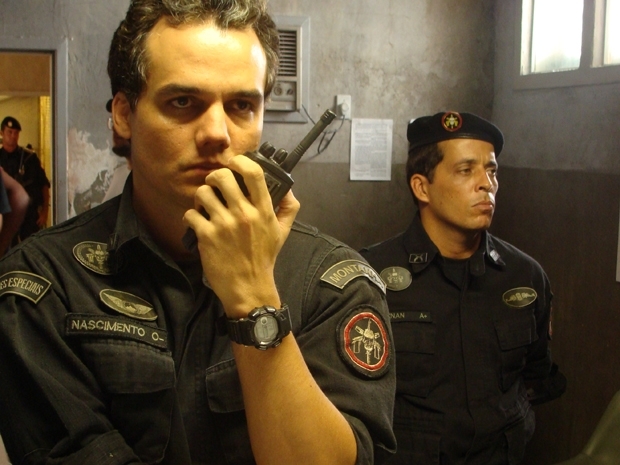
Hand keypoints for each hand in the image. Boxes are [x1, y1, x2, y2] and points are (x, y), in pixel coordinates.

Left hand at [183, 155, 299, 317]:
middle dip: (214, 177)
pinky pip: (191, 214)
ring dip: (201, 197)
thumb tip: (288, 188)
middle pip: (222, 176)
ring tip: (205, 206)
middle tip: (215, 187)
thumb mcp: (282, 232)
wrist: (249, 287)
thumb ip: (288, 208)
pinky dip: (191, 217)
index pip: (253, 173)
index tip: (234, 163)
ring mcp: (224, 225)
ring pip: (203, 193)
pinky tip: (198, 224)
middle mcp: (244, 214)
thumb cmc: (264, 258)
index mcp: (263, 210)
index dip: (240, 160)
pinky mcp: (206, 237)